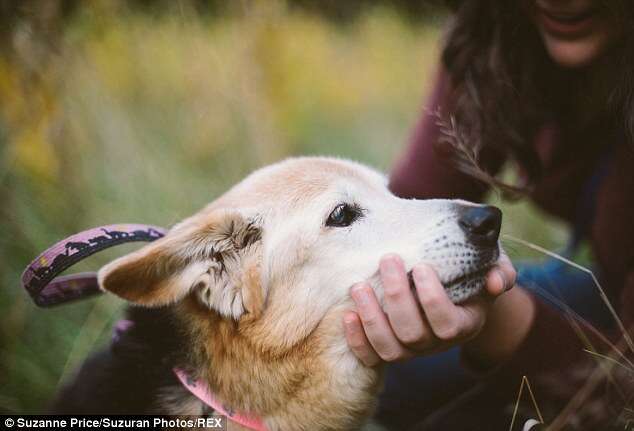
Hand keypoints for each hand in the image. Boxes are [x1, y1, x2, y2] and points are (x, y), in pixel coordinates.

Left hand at [343, 253, 515, 365]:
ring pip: (390, 350)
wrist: (449, 288)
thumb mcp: (489, 267)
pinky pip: (371, 358)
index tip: (421, 266)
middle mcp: (436, 343)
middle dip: (397, 297)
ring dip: (372, 318)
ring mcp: (411, 350)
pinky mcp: (387, 351)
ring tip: (359, 286)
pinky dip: (357, 340)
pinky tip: (347, 314)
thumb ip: (499, 270)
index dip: (432, 298)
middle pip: (413, 334)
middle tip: (388, 259)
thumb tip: (498, 279)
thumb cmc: (468, 272)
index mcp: (462, 324)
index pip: (447, 323)